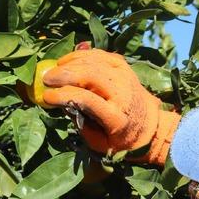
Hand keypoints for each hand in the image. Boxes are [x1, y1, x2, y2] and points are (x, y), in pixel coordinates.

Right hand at [42, 49, 178, 164]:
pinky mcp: (124, 67)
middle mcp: (123, 93)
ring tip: (54, 69)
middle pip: (89, 75)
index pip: (85, 99)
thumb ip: (81, 125)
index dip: (63, 95)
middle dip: (64, 75)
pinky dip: (82, 55)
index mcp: (116, 116)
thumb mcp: (100, 144)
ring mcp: (125, 76)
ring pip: (94, 61)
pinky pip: (100, 55)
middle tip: (46, 79)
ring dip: (70, 63)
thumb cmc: (121, 141)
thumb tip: (62, 104)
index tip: (46, 96)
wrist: (152, 127)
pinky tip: (68, 61)